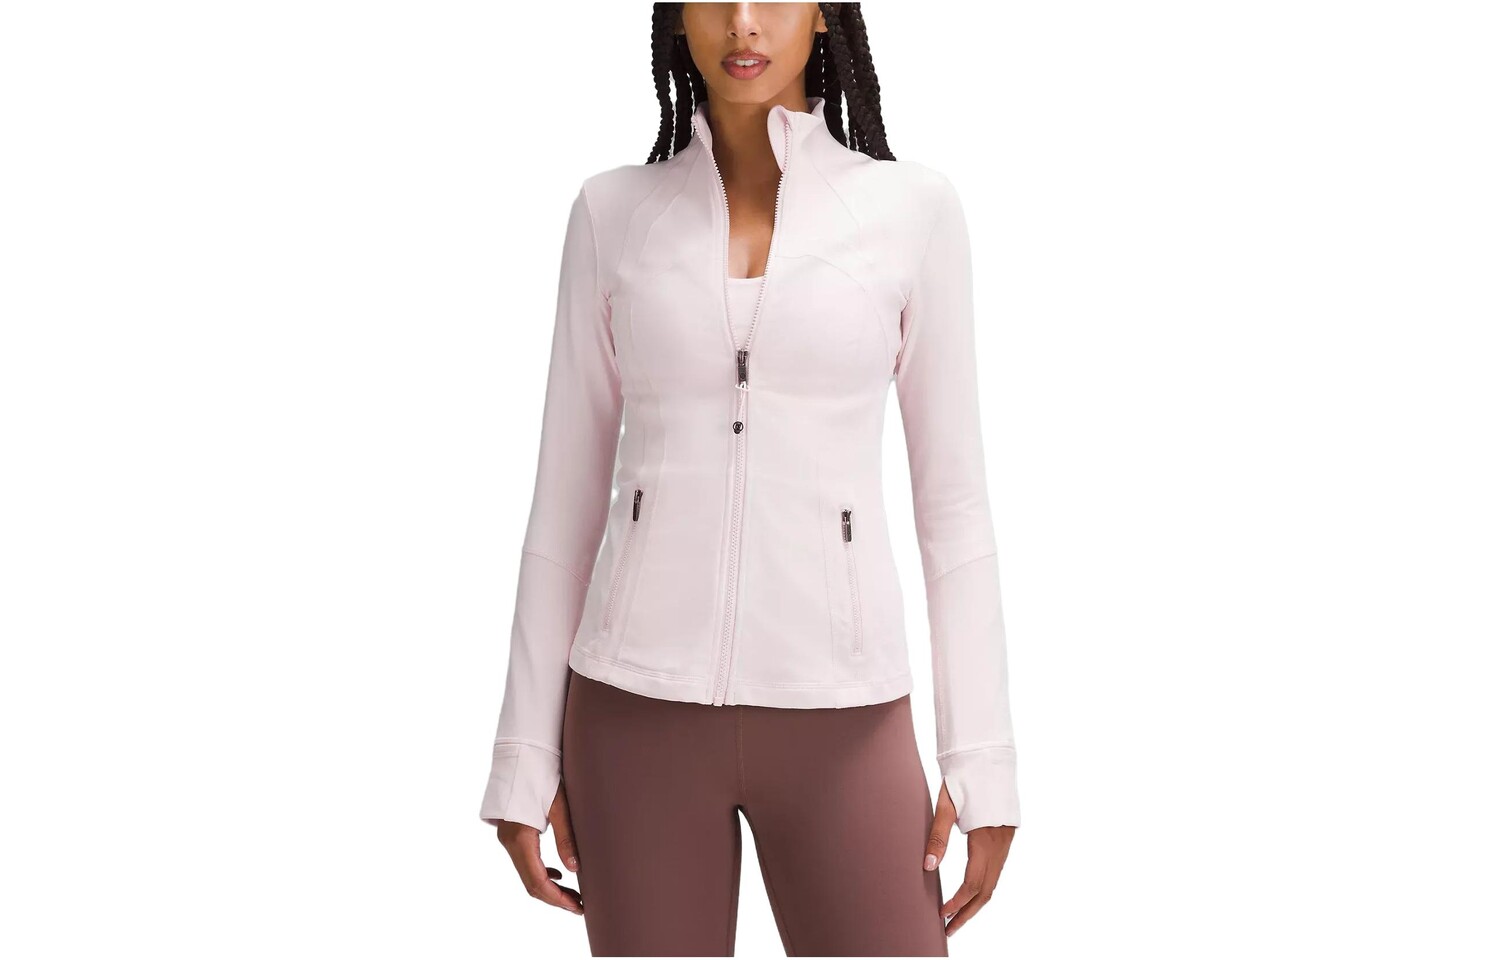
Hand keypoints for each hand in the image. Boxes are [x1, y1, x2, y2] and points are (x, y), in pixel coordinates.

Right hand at [495, 781, 583, 914]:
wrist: (522, 754)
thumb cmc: (542, 775)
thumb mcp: (559, 806)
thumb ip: (566, 838)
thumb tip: (575, 868)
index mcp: (520, 839)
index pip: (537, 882)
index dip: (558, 899)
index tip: (578, 907)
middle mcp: (510, 842)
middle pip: (531, 883)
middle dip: (555, 898)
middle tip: (580, 906)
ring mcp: (508, 839)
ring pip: (527, 874)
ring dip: (549, 887)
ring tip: (574, 894)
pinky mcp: (512, 833)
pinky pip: (525, 861)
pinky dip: (541, 872)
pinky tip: (558, 873)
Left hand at [924, 780, 1014, 936]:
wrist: (986, 757)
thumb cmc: (963, 777)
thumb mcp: (945, 805)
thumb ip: (937, 836)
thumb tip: (928, 866)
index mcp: (985, 839)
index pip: (972, 884)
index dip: (957, 903)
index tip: (941, 915)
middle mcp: (1000, 845)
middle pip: (986, 891)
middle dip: (967, 912)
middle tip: (948, 929)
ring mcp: (1006, 842)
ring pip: (993, 883)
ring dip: (975, 902)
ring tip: (956, 917)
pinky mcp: (1005, 838)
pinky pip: (996, 871)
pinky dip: (983, 887)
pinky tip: (970, 893)